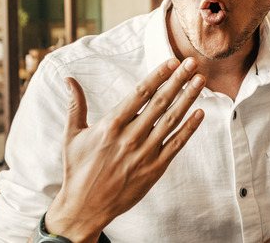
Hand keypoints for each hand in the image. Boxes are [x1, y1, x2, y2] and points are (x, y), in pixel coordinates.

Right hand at [44, 58, 205, 242]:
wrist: (85, 207)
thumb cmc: (77, 169)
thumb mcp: (72, 135)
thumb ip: (75, 105)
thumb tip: (69, 79)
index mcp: (111, 125)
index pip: (140, 93)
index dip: (158, 75)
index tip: (172, 61)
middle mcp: (130, 137)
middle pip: (160, 102)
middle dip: (178, 80)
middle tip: (192, 63)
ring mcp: (144, 153)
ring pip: (171, 120)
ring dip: (188, 99)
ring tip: (200, 81)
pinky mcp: (155, 168)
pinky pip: (176, 144)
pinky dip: (190, 129)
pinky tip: (200, 113)